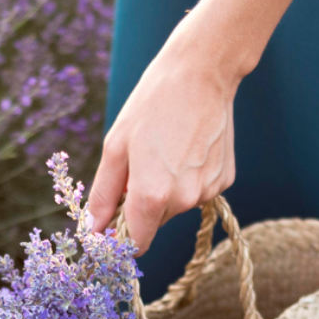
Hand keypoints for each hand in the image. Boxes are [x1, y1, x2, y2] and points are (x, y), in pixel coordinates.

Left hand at [88, 15, 243, 253]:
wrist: (202, 72)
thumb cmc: (152, 105)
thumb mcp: (115, 149)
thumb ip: (103, 196)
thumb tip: (94, 230)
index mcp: (153, 196)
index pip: (134, 245)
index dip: (119, 241)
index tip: (109, 225)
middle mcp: (184, 200)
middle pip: (151, 224)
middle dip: (137, 208)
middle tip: (134, 170)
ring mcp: (208, 191)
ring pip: (173, 208)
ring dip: (161, 193)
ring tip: (161, 153)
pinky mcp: (224, 181)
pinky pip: (194, 192)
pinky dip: (183, 180)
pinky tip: (183, 150)